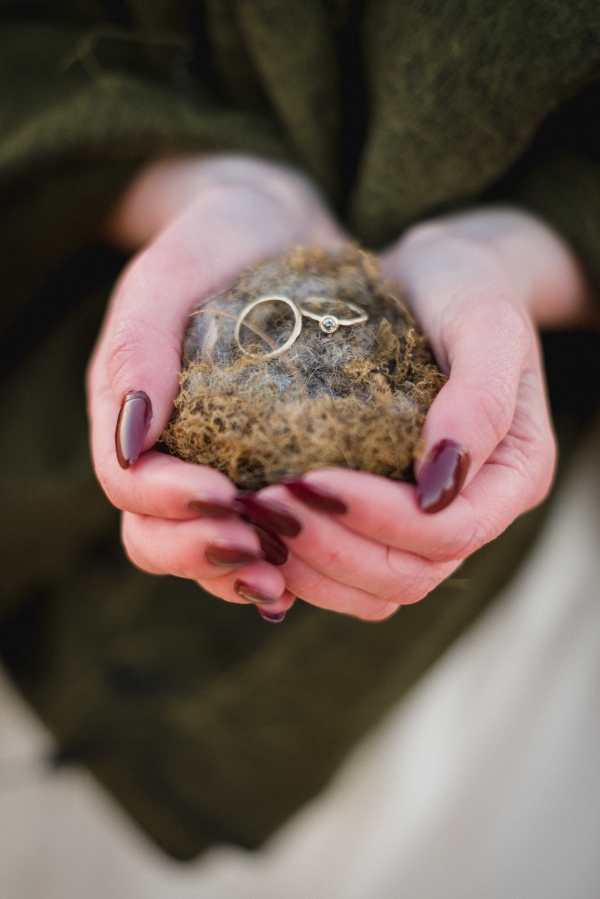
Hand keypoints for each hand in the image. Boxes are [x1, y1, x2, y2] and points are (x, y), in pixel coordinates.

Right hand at [87, 154, 344, 617]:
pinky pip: (256, 541)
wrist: (279, 231)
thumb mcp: (175, 268)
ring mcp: (209, 468)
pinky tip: (309, 571)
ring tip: (285, 576)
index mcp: (130, 407)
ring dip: (237, 575)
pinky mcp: (258, 474)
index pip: (127, 482)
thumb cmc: (222, 239)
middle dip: (199, 553)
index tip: (223, 493)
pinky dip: (276, 567)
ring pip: (203, 552)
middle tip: (258, 549)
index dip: (166, 503)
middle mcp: (163, 450)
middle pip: (154, 536)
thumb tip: (131, 440)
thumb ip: (138, 341)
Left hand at [254, 207, 594, 618]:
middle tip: (263, 501)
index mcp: (512, 474)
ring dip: (307, 567)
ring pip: (373, 591)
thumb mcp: (485, 321)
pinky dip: (298, 564)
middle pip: (406, 577)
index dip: (379, 520)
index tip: (310, 476)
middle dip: (331, 548)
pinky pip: (344, 572)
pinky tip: (253, 526)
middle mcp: (472, 510)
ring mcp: (425, 521)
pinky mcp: (382, 516)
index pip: (450, 533)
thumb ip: (480, 398)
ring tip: (250, 515)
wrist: (432, 277)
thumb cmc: (464, 285)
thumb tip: (439, 485)